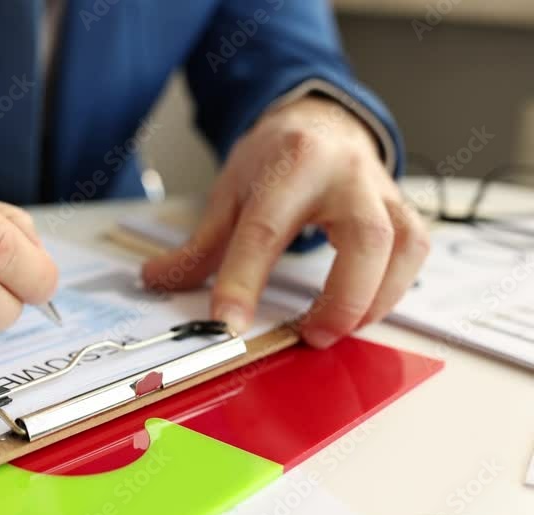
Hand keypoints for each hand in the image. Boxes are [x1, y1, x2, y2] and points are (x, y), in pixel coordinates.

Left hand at [141, 96, 428, 347]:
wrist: (322, 122)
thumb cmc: (276, 158)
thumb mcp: (229, 193)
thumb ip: (199, 245)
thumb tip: (157, 280)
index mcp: (291, 163)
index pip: (265, 229)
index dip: (244, 280)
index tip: (227, 323)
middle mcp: (346, 173)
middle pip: (363, 237)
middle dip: (342, 296)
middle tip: (310, 335)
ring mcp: (383, 190)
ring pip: (402, 246)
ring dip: (375, 299)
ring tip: (335, 329)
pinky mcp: (404, 208)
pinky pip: (415, 251)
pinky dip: (395, 288)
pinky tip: (364, 308)